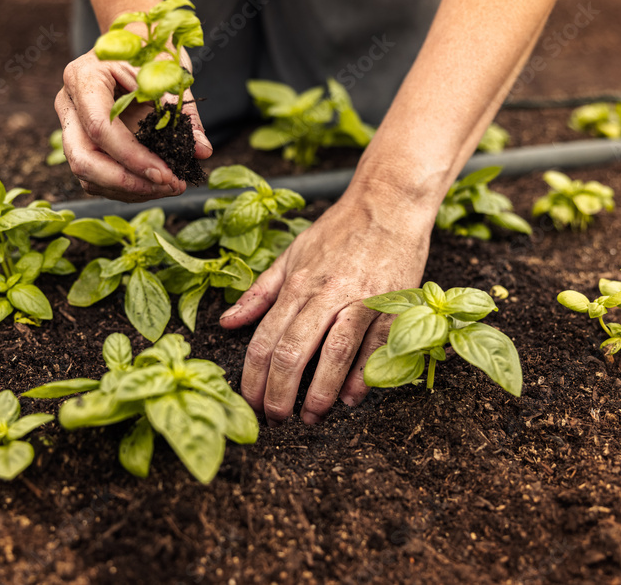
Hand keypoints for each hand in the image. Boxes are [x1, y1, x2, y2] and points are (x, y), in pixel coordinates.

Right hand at [54, 49, 212, 202]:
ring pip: (87, 174)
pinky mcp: (81, 142)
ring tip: (170, 186)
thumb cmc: (150, 50)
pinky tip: (155, 184)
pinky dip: (126, 187)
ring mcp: (71, 125)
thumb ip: (183, 113)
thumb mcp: (168, 73)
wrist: (134, 41)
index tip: (166, 173)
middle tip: (169, 185)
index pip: (100, 128)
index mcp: (84, 78)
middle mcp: (69, 104)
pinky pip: (95, 176)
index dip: (132, 157)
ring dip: (130, 189)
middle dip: (127, 182)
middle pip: (83, 158)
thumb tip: (202, 151)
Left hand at [219, 187, 435, 424]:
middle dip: (279, 392)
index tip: (250, 401)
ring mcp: (361, 299)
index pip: (265, 338)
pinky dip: (363, 374)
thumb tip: (227, 322)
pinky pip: (376, 345)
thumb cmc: (339, 230)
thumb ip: (260, 292)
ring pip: (335, 352)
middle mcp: (325, 293)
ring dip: (320, 391)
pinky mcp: (392, 303)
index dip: (253, 377)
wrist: (389, 202)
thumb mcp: (291, 255)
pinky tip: (351, 396)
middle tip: (275, 418)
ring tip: (311, 417)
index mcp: (297, 285)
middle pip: (293, 351)